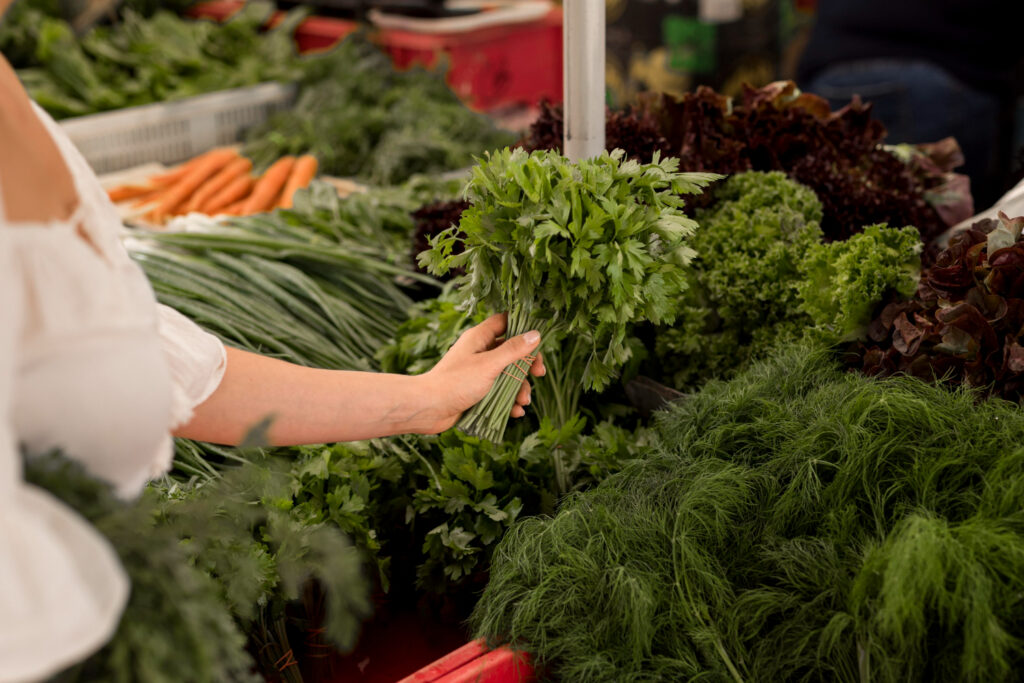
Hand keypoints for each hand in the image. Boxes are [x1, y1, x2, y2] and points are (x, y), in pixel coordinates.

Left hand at [418, 313, 544, 433]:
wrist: (428, 409)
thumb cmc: (456, 382)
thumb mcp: (489, 365)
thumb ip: (513, 350)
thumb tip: (535, 334)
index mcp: (479, 338)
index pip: (505, 322)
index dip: (522, 328)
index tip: (538, 340)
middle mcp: (479, 352)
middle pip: (511, 352)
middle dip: (526, 365)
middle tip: (539, 374)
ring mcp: (478, 372)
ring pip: (507, 375)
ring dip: (519, 388)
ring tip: (523, 403)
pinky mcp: (477, 391)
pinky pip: (499, 393)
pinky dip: (509, 402)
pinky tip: (515, 412)